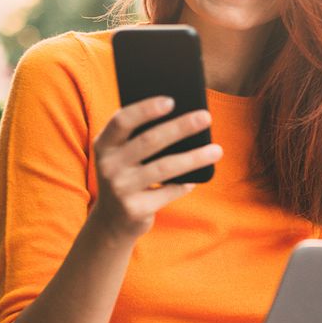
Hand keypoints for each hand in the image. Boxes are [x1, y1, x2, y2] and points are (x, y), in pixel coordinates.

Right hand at [88, 96, 222, 243]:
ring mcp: (120, 188)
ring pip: (164, 167)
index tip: (172, 100)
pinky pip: (169, 191)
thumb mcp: (125, 156)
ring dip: (194, 157)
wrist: (112, 222)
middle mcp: (107, 165)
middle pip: (149, 141)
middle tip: (206, 117)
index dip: (146, 109)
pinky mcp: (134, 209)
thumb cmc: (128, 176)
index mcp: (104, 145)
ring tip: (217, 150)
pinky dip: (185, 184)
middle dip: (180, 127)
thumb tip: (187, 118)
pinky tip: (197, 178)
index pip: (122, 120)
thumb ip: (143, 137)